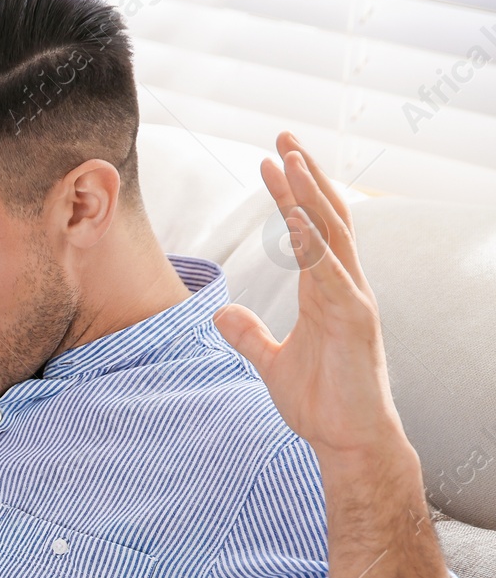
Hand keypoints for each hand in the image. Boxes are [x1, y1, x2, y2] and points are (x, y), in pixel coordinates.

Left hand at [215, 133, 451, 577]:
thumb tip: (222, 313)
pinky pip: (331, 274)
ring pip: (331, 236)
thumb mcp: (272, 363)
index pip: (310, 230)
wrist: (349, 442)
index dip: (292, 194)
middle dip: (304, 176)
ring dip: (308, 196)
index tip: (272, 159)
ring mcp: (354, 301)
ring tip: (288, 157)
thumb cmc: (322, 404)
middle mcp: (345, 287)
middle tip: (282, 135)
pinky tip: (297, 218)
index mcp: (327, 292)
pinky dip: (314, 245)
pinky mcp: (355, 322)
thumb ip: (249, 335)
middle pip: (326, 218)